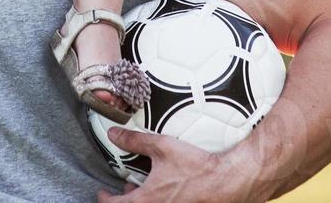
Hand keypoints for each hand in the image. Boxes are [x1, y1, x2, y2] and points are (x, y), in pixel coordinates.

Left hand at [94, 127, 260, 202]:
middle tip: (126, 187)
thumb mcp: (163, 147)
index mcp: (147, 201)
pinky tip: (167, 190)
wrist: (228, 181)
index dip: (104, 198)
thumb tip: (114, 134)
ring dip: (143, 200)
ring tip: (148, 187)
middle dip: (126, 199)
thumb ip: (135, 140)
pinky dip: (160, 201)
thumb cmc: (196, 167)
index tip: (102, 191)